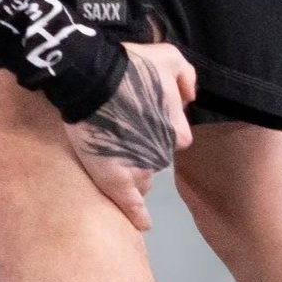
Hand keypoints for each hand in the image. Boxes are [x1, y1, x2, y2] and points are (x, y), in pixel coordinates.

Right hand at [67, 42, 196, 231]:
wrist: (90, 78)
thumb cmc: (128, 66)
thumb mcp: (168, 57)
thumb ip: (186, 76)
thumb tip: (190, 97)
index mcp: (176, 131)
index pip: (175, 137)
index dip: (159, 126)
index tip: (144, 117)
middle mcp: (160, 154)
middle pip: (156, 157)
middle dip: (144, 146)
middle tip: (124, 129)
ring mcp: (136, 169)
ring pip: (143, 177)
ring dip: (133, 168)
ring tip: (113, 150)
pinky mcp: (114, 179)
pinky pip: (131, 205)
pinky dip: (137, 216)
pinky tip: (142, 224)